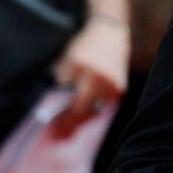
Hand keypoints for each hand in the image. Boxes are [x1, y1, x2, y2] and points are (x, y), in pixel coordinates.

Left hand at [49, 20, 128, 139]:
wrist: (109, 35)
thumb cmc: (83, 48)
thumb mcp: (67, 61)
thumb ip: (62, 82)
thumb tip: (53, 109)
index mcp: (81, 67)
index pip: (68, 100)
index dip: (61, 117)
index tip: (52, 130)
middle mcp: (98, 76)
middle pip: (83, 109)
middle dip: (71, 124)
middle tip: (60, 136)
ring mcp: (111, 83)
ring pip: (94, 111)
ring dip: (82, 121)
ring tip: (70, 131)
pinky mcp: (120, 88)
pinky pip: (104, 107)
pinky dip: (93, 112)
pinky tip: (83, 118)